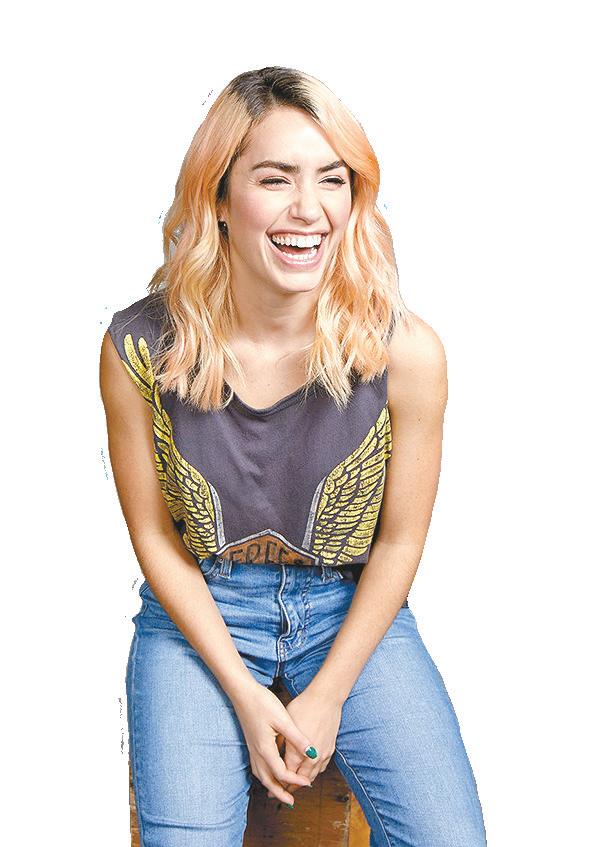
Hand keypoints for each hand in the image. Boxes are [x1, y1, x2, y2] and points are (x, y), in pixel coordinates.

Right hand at [231, 681, 314, 805]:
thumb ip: (297, 738)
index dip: (295, 780)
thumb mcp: (283, 719)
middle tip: (292, 801)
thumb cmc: (262, 703)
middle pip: (268, 781)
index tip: (308, 783)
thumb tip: (311, 753)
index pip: (282, 773)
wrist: (242, 693)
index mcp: (265, 748)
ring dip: (272, 786)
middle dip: (280, 792)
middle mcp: (257, 752)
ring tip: (282, 791)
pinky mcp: (251, 744)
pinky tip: (271, 773)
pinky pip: (257, 768)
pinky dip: (265, 776)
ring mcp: (252, 749)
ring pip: (261, 776)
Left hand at [271, 686, 342, 796]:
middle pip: (300, 779)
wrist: (326, 698)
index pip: (286, 774)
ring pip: (312, 776)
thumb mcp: (286, 724)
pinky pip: (321, 768)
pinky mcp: (330, 749)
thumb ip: (281, 744)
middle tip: (280, 793)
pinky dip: (313, 773)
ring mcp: (323, 754)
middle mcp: (312, 757)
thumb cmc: (304, 706)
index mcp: (297, 752)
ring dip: (302, 782)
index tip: (270, 789)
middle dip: (289, 787)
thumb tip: (273, 754)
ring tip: (293, 786)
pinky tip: (308, 772)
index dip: (278, 782)